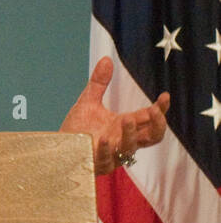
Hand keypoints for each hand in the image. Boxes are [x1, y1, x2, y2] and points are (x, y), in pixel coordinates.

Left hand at [60, 56, 169, 173]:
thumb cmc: (77, 129)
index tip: (164, 96)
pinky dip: (107, 150)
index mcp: (124, 126)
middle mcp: (123, 140)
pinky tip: (104, 139)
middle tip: (155, 111)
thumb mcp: (88, 102)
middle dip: (158, 125)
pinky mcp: (98, 164)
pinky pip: (107, 160)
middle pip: (153, 137)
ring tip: (126, 119)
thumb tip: (107, 58)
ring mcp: (113, 154)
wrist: (57, 148)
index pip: (150, 118)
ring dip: (131, 134)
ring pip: (131, 148)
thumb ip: (99, 83)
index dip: (160, 109)